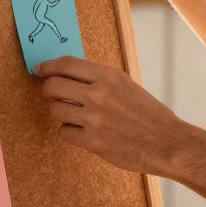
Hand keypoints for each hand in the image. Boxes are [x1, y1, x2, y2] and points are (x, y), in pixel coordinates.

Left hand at [36, 56, 193, 176]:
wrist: (166, 142)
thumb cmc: (149, 114)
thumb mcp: (126, 85)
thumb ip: (100, 80)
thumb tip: (70, 75)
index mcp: (109, 76)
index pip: (66, 64)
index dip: (48, 66)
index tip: (40, 69)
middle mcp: (99, 94)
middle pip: (53, 85)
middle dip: (48, 90)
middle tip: (51, 94)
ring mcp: (94, 118)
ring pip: (55, 109)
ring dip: (60, 112)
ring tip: (74, 116)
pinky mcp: (92, 141)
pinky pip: (64, 132)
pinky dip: (70, 132)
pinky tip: (83, 132)